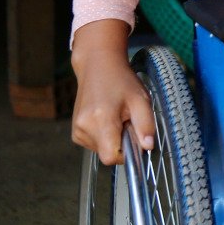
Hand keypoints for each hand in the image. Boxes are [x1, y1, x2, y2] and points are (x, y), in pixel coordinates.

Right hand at [71, 20, 152, 165]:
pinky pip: (95, 143)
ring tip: (117, 116)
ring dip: (114, 138)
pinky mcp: (75, 131)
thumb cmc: (122, 82)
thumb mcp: (141, 100)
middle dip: (122, 143)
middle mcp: (84, 128)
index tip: (134, 138)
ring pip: (102, 149)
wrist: (98, 67)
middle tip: (127, 120)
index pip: (110, 157)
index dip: (126, 154)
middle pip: (108, 153)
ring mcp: (77, 130)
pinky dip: (105, 136)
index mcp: (100, 121)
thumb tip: (148, 147)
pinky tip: (107, 118)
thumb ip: (145, 125)